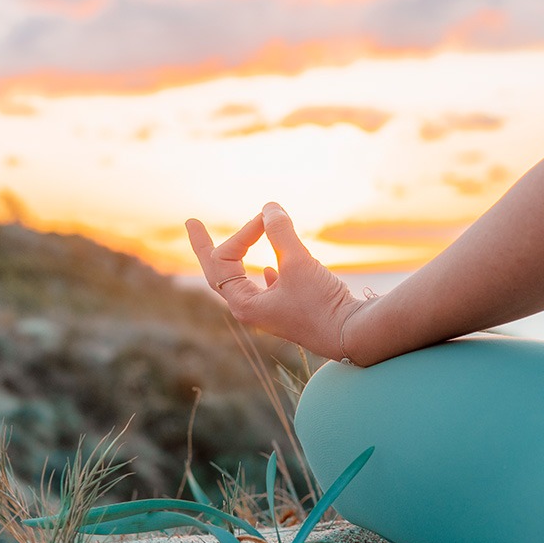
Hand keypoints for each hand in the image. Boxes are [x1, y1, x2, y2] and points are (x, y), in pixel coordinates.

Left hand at [185, 202, 359, 360]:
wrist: (351, 335)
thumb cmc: (321, 304)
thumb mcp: (298, 263)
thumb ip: (281, 233)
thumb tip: (269, 207)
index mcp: (244, 304)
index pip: (224, 260)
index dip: (242, 233)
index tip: (266, 220)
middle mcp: (251, 309)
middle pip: (219, 272)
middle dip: (206, 247)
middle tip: (191, 224)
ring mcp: (268, 311)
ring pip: (243, 278)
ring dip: (238, 256)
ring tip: (230, 242)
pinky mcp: (288, 309)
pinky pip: (266, 288)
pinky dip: (265, 273)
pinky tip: (269, 269)